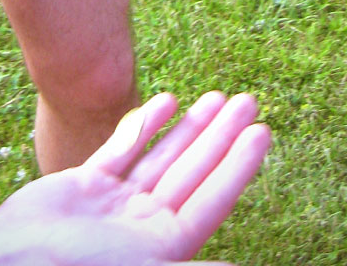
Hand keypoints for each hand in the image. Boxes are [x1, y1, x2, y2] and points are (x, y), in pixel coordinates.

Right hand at [0, 92, 269, 265]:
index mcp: (161, 251)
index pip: (211, 201)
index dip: (238, 167)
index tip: (262, 133)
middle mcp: (142, 226)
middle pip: (192, 173)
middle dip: (221, 137)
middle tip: (249, 100)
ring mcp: (114, 205)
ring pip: (162, 157)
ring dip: (190, 128)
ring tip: (219, 96)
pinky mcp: (84, 186)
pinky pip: (123, 150)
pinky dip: (144, 126)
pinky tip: (166, 102)